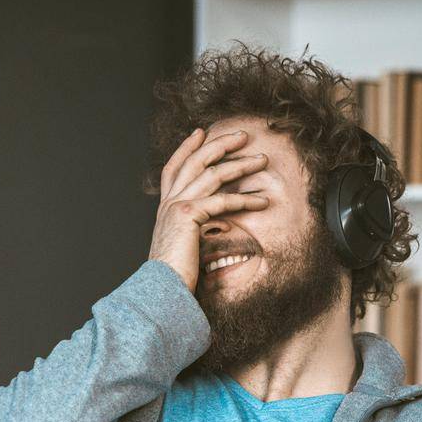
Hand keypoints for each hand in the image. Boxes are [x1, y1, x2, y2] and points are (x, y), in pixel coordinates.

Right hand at [148, 127, 267, 292]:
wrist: (159, 289)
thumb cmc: (173, 275)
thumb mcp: (181, 246)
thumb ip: (191, 230)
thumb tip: (208, 227)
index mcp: (165, 207)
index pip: (175, 168)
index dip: (187, 148)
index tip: (201, 132)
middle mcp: (169, 202)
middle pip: (195, 160)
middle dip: (220, 143)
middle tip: (242, 135)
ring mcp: (177, 205)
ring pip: (212, 173)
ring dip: (240, 164)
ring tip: (262, 160)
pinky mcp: (188, 215)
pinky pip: (223, 200)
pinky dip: (245, 199)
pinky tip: (262, 201)